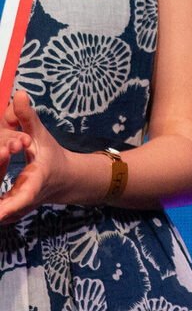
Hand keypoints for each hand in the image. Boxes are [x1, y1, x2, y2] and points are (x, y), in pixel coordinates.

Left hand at [0, 90, 78, 225]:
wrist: (65, 181)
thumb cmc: (50, 157)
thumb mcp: (40, 135)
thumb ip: (27, 117)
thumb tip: (19, 94)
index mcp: (36, 181)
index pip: (23, 195)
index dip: (9, 206)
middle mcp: (26, 201)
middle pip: (4, 207)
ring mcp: (18, 212)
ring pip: (1, 213)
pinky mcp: (11, 216)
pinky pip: (1, 214)